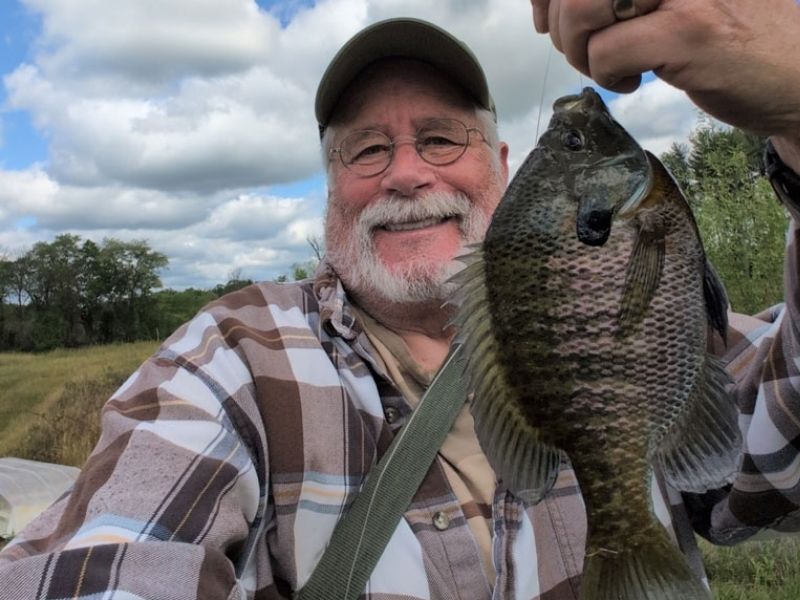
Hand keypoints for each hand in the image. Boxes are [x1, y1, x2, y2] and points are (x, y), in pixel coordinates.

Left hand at [529, 0, 799, 150]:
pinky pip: (607, 53)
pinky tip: (635, 81)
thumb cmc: (727, 34)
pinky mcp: (690, 31)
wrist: (794, 74)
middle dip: (561, 27)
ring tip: (610, 66)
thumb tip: (551, 5)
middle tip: (586, 53)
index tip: (545, 20)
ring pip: (581, 9)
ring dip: (581, 52)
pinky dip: (607, 77)